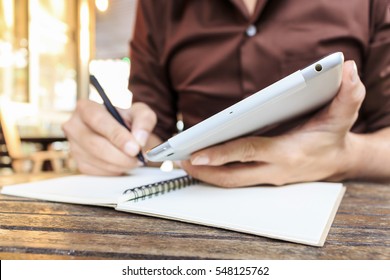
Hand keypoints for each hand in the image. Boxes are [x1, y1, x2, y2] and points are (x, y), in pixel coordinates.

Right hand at [62, 101, 156, 174]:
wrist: (126, 136)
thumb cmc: (129, 121)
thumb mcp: (141, 113)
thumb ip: (144, 121)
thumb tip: (139, 139)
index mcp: (86, 108)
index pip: (98, 121)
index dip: (117, 135)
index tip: (134, 147)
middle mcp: (74, 126)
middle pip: (95, 144)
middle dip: (121, 155)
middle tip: (139, 158)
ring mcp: (74, 147)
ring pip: (98, 161)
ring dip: (121, 164)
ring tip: (135, 159)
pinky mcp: (80, 164)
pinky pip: (98, 172)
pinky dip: (116, 170)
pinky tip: (123, 163)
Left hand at [181, 61, 365, 186]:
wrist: (339, 162)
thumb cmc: (334, 138)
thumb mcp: (344, 115)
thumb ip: (349, 94)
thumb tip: (349, 69)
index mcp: (287, 153)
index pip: (249, 152)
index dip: (222, 154)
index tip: (196, 154)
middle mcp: (273, 170)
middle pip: (232, 176)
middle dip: (204, 171)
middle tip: (179, 160)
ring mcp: (267, 177)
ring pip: (231, 181)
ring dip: (207, 174)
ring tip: (184, 161)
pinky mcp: (263, 177)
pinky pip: (236, 178)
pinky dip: (217, 172)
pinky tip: (203, 163)